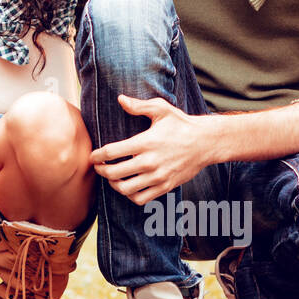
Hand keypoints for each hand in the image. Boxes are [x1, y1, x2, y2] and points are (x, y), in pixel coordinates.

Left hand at [89, 94, 208, 205]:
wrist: (206, 143)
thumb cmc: (181, 124)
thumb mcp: (161, 109)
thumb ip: (139, 105)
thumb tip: (121, 99)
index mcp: (145, 142)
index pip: (112, 152)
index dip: (97, 156)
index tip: (93, 156)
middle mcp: (150, 161)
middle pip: (114, 173)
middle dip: (101, 171)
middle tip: (98, 167)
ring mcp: (158, 176)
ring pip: (126, 189)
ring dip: (114, 185)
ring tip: (112, 178)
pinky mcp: (165, 186)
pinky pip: (141, 198)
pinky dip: (130, 195)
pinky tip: (128, 186)